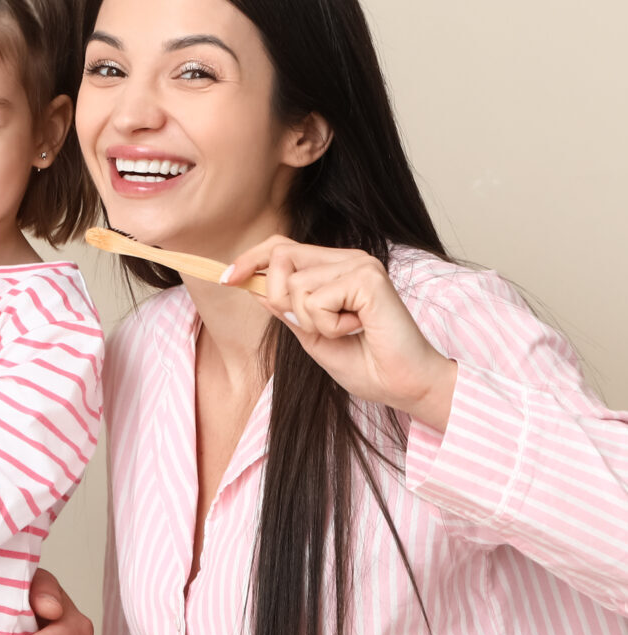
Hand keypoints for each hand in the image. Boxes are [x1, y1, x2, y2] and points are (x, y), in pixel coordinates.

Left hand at [224, 236, 457, 430]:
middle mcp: (347, 258)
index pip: (281, 247)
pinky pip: (317, 300)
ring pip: (296, 285)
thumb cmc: (369, 366)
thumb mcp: (313, 336)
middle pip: (281, 257)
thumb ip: (288, 310)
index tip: (227, 279)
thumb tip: (254, 286)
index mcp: (335, 267)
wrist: (407, 387)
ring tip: (344, 331)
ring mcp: (359, 264)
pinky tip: (357, 330)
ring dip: (311, 321)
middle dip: (281, 299)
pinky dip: (328, 325)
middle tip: (313, 328)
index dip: (251, 260)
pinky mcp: (368, 278)